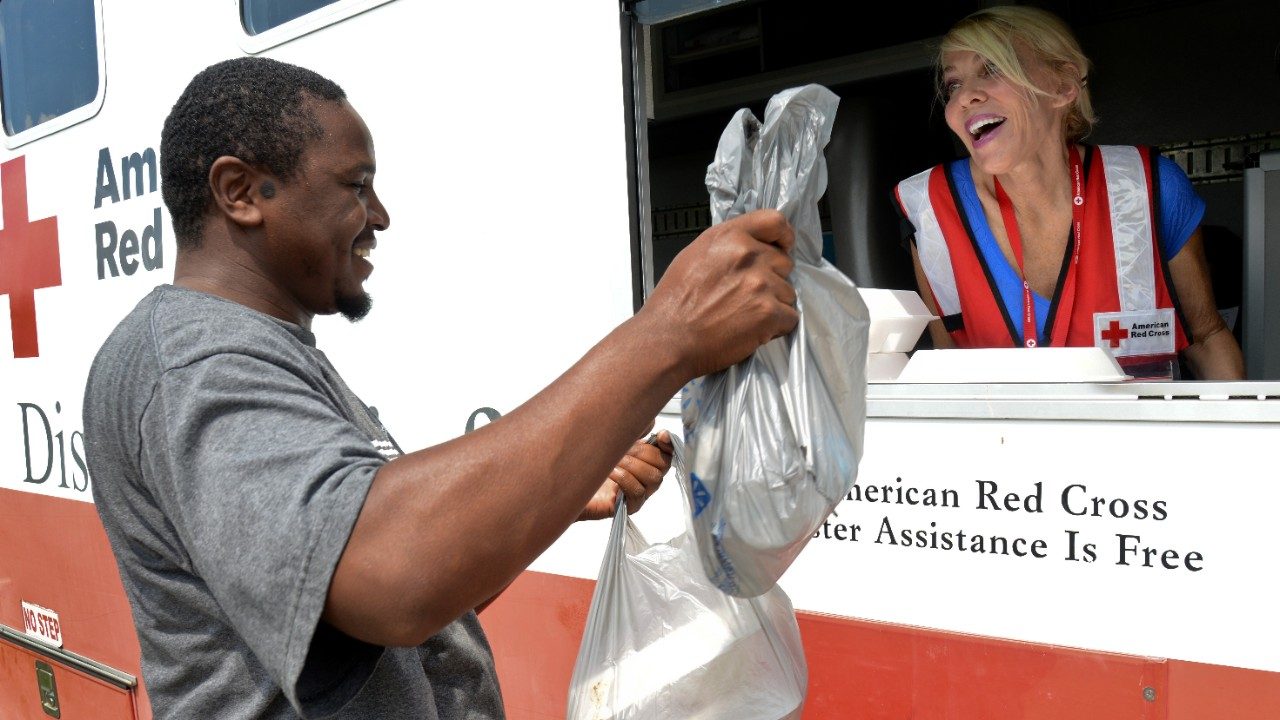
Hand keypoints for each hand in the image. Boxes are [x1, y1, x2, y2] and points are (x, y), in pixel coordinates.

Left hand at [579, 429, 674, 519]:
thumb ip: (631, 429)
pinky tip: (609, 473)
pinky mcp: (625, 507)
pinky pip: (637, 492)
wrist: (562, 482)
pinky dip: (624, 479)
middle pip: (662, 464)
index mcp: (642, 460)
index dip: (668, 444)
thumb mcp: (609, 438)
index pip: (667, 454)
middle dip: (642, 452)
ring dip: (632, 465)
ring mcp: (636, 495)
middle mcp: (643, 479)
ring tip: (611, 462)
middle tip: (621, 449)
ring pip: (653, 478)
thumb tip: (650, 420)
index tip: (660, 435)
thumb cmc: (584, 461)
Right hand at [641, 209, 797, 378]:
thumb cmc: (675, 303)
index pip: (775, 221)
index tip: (784, 247)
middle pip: (784, 262)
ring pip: (788, 292)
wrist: (668, 338)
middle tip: (749, 295)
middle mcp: (748, 255)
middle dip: (773, 279)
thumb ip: (727, 245)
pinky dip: (776, 327)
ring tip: (745, 315)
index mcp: (729, 237)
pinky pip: (790, 317)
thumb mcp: (694, 255)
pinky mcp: (768, 312)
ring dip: (773, 305)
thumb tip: (751, 246)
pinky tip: (752, 329)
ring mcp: (761, 284)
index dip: (784, 236)